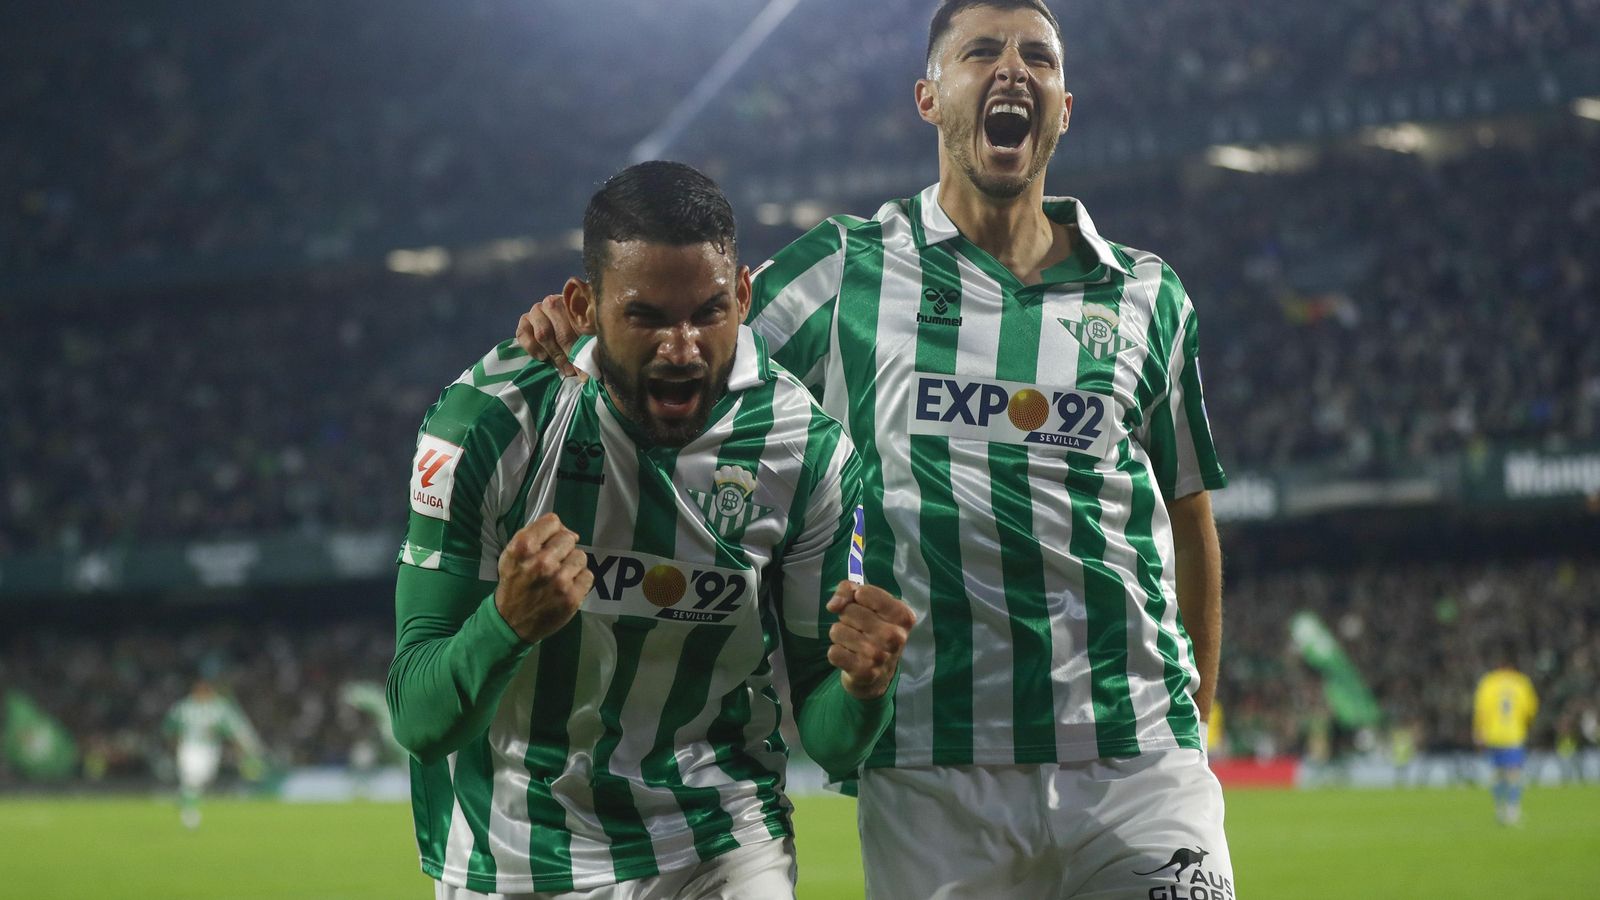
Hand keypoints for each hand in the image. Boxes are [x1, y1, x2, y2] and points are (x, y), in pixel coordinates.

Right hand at [495, 513, 592, 641]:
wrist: (511, 623)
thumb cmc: (514, 584)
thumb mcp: (512, 555)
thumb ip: (535, 536)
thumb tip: (569, 531)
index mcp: (523, 547)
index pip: (553, 521)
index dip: (552, 531)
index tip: (548, 543)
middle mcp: (542, 562)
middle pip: (568, 538)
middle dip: (562, 548)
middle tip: (552, 563)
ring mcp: (559, 580)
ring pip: (580, 556)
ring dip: (572, 565)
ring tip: (559, 576)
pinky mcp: (572, 597)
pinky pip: (588, 575)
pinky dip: (580, 581)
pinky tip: (566, 588)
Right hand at [516, 294, 583, 378]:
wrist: (553, 325)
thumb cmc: (576, 330)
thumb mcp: (585, 333)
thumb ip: (590, 342)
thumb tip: (595, 365)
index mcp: (571, 303)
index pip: (577, 325)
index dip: (582, 347)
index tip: (586, 365)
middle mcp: (551, 303)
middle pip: (561, 332)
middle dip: (569, 354)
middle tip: (575, 370)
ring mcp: (536, 311)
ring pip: (543, 334)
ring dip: (554, 354)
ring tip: (564, 368)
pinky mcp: (524, 321)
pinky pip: (523, 334)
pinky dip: (533, 348)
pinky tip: (543, 358)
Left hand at [825, 581, 915, 700]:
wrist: (879, 675)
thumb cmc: (874, 630)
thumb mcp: (869, 604)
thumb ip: (849, 590)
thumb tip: (833, 605)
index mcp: (902, 615)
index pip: (863, 592)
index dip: (856, 598)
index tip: (864, 608)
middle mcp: (894, 635)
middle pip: (848, 611)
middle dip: (847, 618)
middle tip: (860, 630)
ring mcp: (879, 655)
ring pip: (837, 630)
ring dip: (840, 636)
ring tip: (854, 644)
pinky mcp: (864, 672)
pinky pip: (833, 652)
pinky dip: (836, 653)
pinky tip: (850, 657)